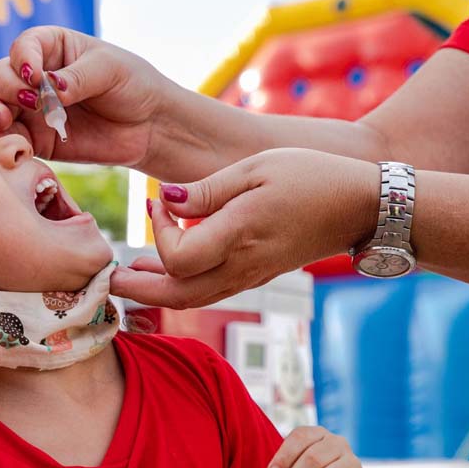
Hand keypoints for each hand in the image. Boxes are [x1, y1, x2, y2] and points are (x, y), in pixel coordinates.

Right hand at [0, 26, 174, 168]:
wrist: (149, 127)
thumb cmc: (132, 85)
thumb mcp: (109, 70)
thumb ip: (76, 78)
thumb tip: (49, 88)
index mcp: (52, 48)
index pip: (23, 47)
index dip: (22, 60)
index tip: (35, 76)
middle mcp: (35, 77)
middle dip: (7, 87)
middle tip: (31, 101)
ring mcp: (33, 110)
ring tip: (4, 119)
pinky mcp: (37, 140)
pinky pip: (11, 139)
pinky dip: (5, 140)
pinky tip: (15, 143)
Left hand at [110, 148, 378, 307]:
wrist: (360, 207)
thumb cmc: (311, 177)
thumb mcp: (255, 168)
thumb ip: (206, 190)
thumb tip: (165, 202)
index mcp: (240, 234)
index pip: (180, 257)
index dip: (158, 234)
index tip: (156, 203)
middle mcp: (243, 264)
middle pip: (179, 294)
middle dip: (139, 289)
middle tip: (108, 279)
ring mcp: (252, 275)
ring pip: (194, 299)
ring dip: (157, 293)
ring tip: (128, 278)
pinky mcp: (258, 274)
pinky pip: (212, 291)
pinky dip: (183, 287)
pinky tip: (167, 271)